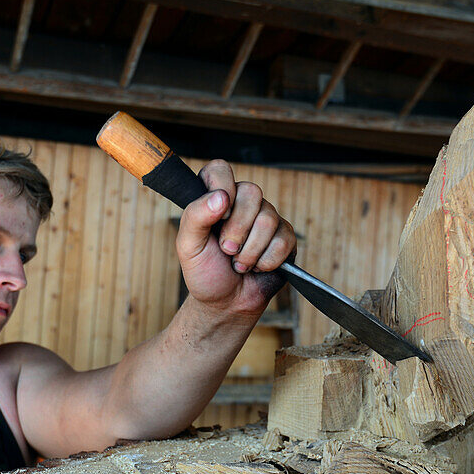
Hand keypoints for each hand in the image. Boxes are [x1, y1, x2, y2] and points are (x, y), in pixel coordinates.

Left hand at [176, 160, 296, 317]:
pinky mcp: (286, 238)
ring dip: (249, 251)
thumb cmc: (205, 272)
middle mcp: (243, 203)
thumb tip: (221, 196)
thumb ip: (195, 216)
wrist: (226, 303)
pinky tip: (257, 267)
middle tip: (226, 250)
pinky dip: (266, 261)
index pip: (220, 169)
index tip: (218, 216)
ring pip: (268, 220)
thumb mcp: (188, 245)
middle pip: (252, 192)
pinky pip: (284, 240)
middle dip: (236, 230)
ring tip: (239, 263)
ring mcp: (267, 218)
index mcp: (215, 197)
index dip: (222, 188)